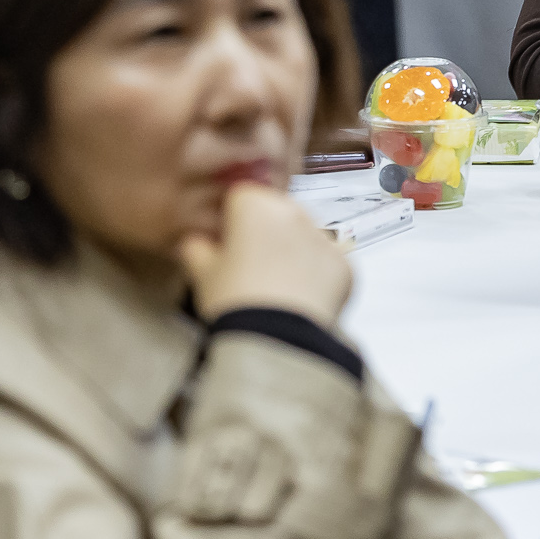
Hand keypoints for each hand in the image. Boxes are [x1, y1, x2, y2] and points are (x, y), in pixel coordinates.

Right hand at [178, 184, 353, 326]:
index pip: (239, 197)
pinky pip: (326, 262)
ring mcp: (322, 238)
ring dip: (291, 250)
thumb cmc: (236, 303)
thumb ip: (195, 249)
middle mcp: (293, 212)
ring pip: (303, 235)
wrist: (276, 341)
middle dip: (264, 232)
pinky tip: (297, 298)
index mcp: (254, 205)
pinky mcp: (344, 266)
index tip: (225, 241)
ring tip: (274, 286)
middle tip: (249, 267)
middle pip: (275, 212)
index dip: (230, 220)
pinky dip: (316, 275)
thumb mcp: (202, 275)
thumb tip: (194, 244)